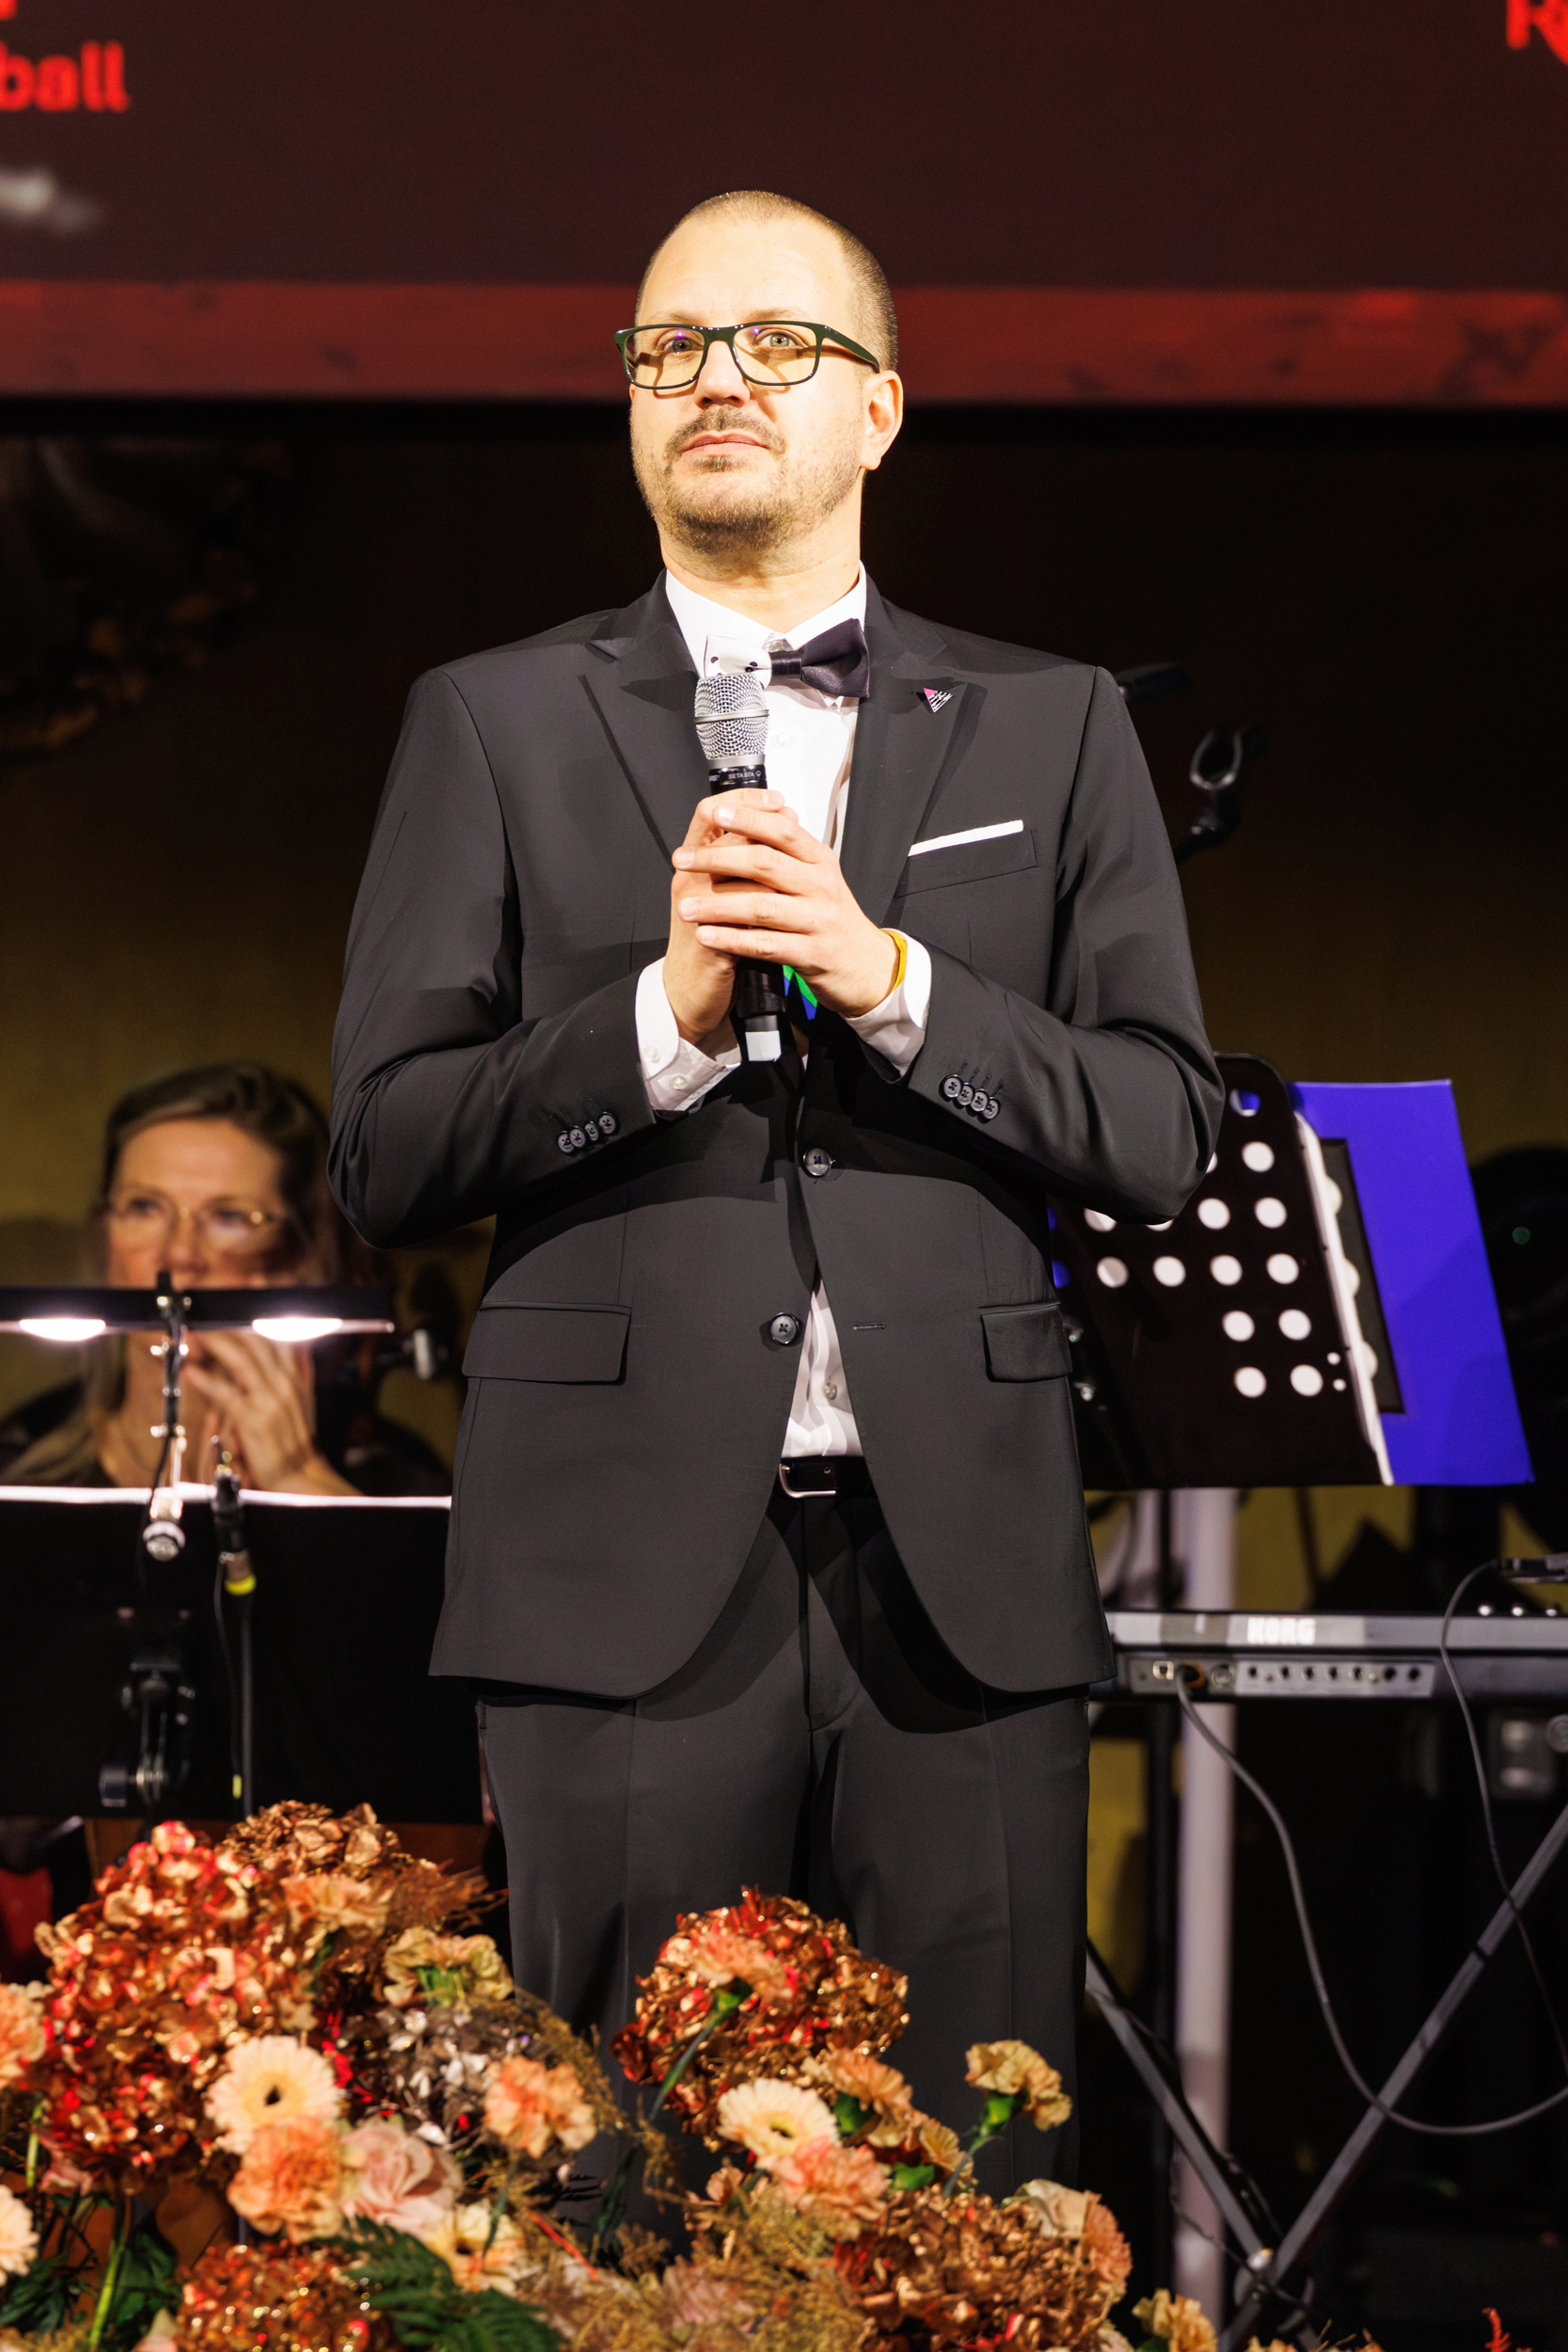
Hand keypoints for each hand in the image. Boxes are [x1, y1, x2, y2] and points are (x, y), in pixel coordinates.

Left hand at [181, 1331, 354, 1495]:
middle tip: (204, 1317)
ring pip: (240, 1361)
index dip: (252, 1319)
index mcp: (294, 1375)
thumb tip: (301, 1344)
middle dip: (227, 1327)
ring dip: (214, 1344)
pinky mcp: (253, 1420)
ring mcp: (269, 1400)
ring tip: (193, 1334)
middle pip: (254, 1342)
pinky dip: (207, 1382)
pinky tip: (191, 1371)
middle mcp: (283, 1382)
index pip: (274, 1336)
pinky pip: (227, 1395)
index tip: (231, 1310)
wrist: (301, 1474)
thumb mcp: (303, 1399)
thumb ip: (300, 1369)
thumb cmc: (296, 1439)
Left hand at [671, 793, 898, 1018]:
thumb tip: (752, 817)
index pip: (783, 830)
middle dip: (717, 859)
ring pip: (760, 906)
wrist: (865, 966)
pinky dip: (732, 940)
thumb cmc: (833, 919)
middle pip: (764, 863)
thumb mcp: (819, 877)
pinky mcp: (811, 953)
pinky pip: (765, 944)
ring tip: (686, 907)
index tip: (716, 813)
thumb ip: (789, 853)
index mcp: (820, 861)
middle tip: (683, 859)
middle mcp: (821, 886)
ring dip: (717, 906)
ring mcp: (817, 920)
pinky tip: (707, 936)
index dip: (748, 819)